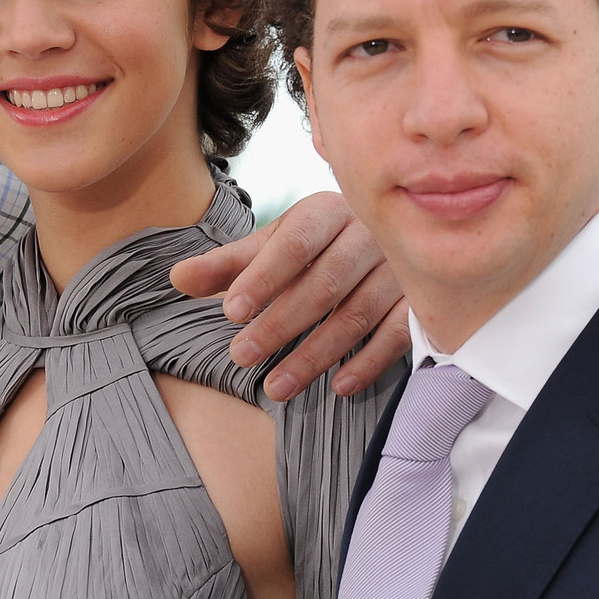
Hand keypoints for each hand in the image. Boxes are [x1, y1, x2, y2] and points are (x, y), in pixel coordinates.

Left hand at [169, 191, 410, 401]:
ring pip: (358, 314)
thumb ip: (227, 264)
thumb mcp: (271, 246)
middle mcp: (369, 234)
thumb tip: (177, 278)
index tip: (231, 311)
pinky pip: (399, 333)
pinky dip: (369, 362)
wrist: (387, 235)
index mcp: (328, 211)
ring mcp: (400, 268)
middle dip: (280, 324)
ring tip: (276, 387)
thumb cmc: (317, 244)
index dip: (264, 277)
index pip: (295, 243)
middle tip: (241, 355)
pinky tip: (338, 387)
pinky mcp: (422, 300)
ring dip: (316, 354)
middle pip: (324, 283)